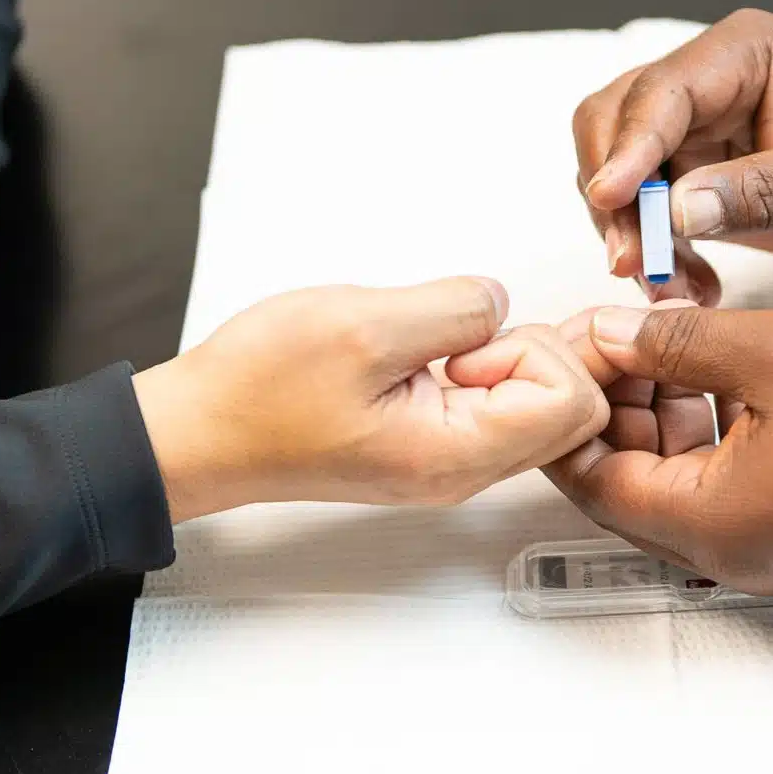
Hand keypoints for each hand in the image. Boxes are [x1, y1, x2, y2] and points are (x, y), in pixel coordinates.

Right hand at [133, 278, 609, 522]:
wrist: (199, 430)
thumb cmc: (259, 391)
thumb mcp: (365, 325)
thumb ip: (456, 309)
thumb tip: (500, 302)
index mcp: (456, 454)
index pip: (572, 403)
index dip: (533, 351)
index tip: (465, 343)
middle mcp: (463, 471)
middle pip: (571, 411)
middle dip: (535, 354)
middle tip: (461, 337)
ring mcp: (450, 461)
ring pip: (538, 407)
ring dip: (507, 358)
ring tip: (434, 343)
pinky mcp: (432, 443)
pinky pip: (498, 405)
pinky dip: (483, 368)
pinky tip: (430, 353)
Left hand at [547, 304, 772, 598]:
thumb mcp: (772, 351)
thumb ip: (673, 342)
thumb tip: (608, 332)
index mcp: (707, 524)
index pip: (588, 477)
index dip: (565, 405)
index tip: (560, 347)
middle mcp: (729, 555)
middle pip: (627, 484)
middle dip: (610, 406)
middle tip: (606, 334)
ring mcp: (768, 551)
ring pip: (675, 483)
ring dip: (658, 414)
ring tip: (660, 339)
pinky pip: (723, 488)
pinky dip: (705, 433)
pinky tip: (715, 371)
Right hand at [573, 8, 772, 303]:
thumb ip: (763, 191)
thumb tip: (679, 210)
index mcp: (743, 53)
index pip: (660, 93)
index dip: (627, 147)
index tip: (609, 200)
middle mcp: (705, 79)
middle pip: (615, 123)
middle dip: (615, 197)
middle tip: (636, 265)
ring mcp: (694, 124)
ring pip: (619, 170)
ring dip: (631, 232)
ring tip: (673, 291)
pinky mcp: (694, 168)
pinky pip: (648, 208)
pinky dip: (656, 250)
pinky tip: (691, 286)